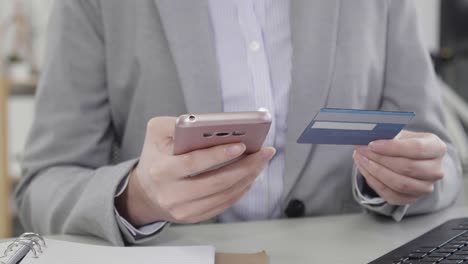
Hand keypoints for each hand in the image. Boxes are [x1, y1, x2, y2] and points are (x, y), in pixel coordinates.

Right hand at [115, 117, 275, 225]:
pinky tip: (250, 175)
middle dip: (245, 166)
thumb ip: (177, 123)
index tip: (242, 145)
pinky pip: (224, 204)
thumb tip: (209, 123)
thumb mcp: (156, 132)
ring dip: (248, 177)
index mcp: (161, 170)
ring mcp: (183, 210)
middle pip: (216, 182)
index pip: (194, 163)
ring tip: (261, 160)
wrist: (145, 192)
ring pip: (225, 195)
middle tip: (264, 152)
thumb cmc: (155, 157)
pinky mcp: (194, 218)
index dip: (219, 154)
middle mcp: (171, 194)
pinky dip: (241, 189)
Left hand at [353, 130, 446, 205]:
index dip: (393, 147)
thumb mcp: (401, 134)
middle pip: (407, 167)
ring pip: (399, 184)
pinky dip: (374, 182)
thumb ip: (388, 135)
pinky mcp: (412, 198)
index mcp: (436, 148)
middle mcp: (435, 170)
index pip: (417, 149)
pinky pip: (391, 194)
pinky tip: (364, 170)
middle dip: (379, 159)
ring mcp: (425, 187)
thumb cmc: (405, 144)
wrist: (411, 160)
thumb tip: (366, 136)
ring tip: (360, 159)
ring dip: (375, 171)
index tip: (372, 144)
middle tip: (361, 150)